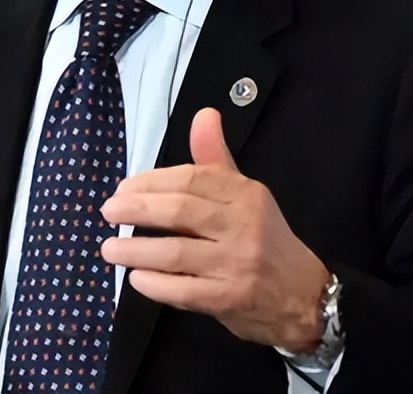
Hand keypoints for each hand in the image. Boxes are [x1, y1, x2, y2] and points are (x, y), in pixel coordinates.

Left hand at [100, 107, 328, 351]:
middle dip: (137, 210)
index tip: (123, 189)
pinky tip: (136, 279)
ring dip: (136, 250)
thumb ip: (216, 159)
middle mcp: (243, 225)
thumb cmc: (265, 241)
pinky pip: (184, 290)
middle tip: (108, 212)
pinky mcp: (230, 299)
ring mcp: (237, 264)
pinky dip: (155, 284)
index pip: (191, 178)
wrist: (305, 296)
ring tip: (110, 249)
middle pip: (180, 211)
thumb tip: (204, 114)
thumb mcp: (245, 195)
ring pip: (176, 252)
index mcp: (245, 194)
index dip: (151, 182)